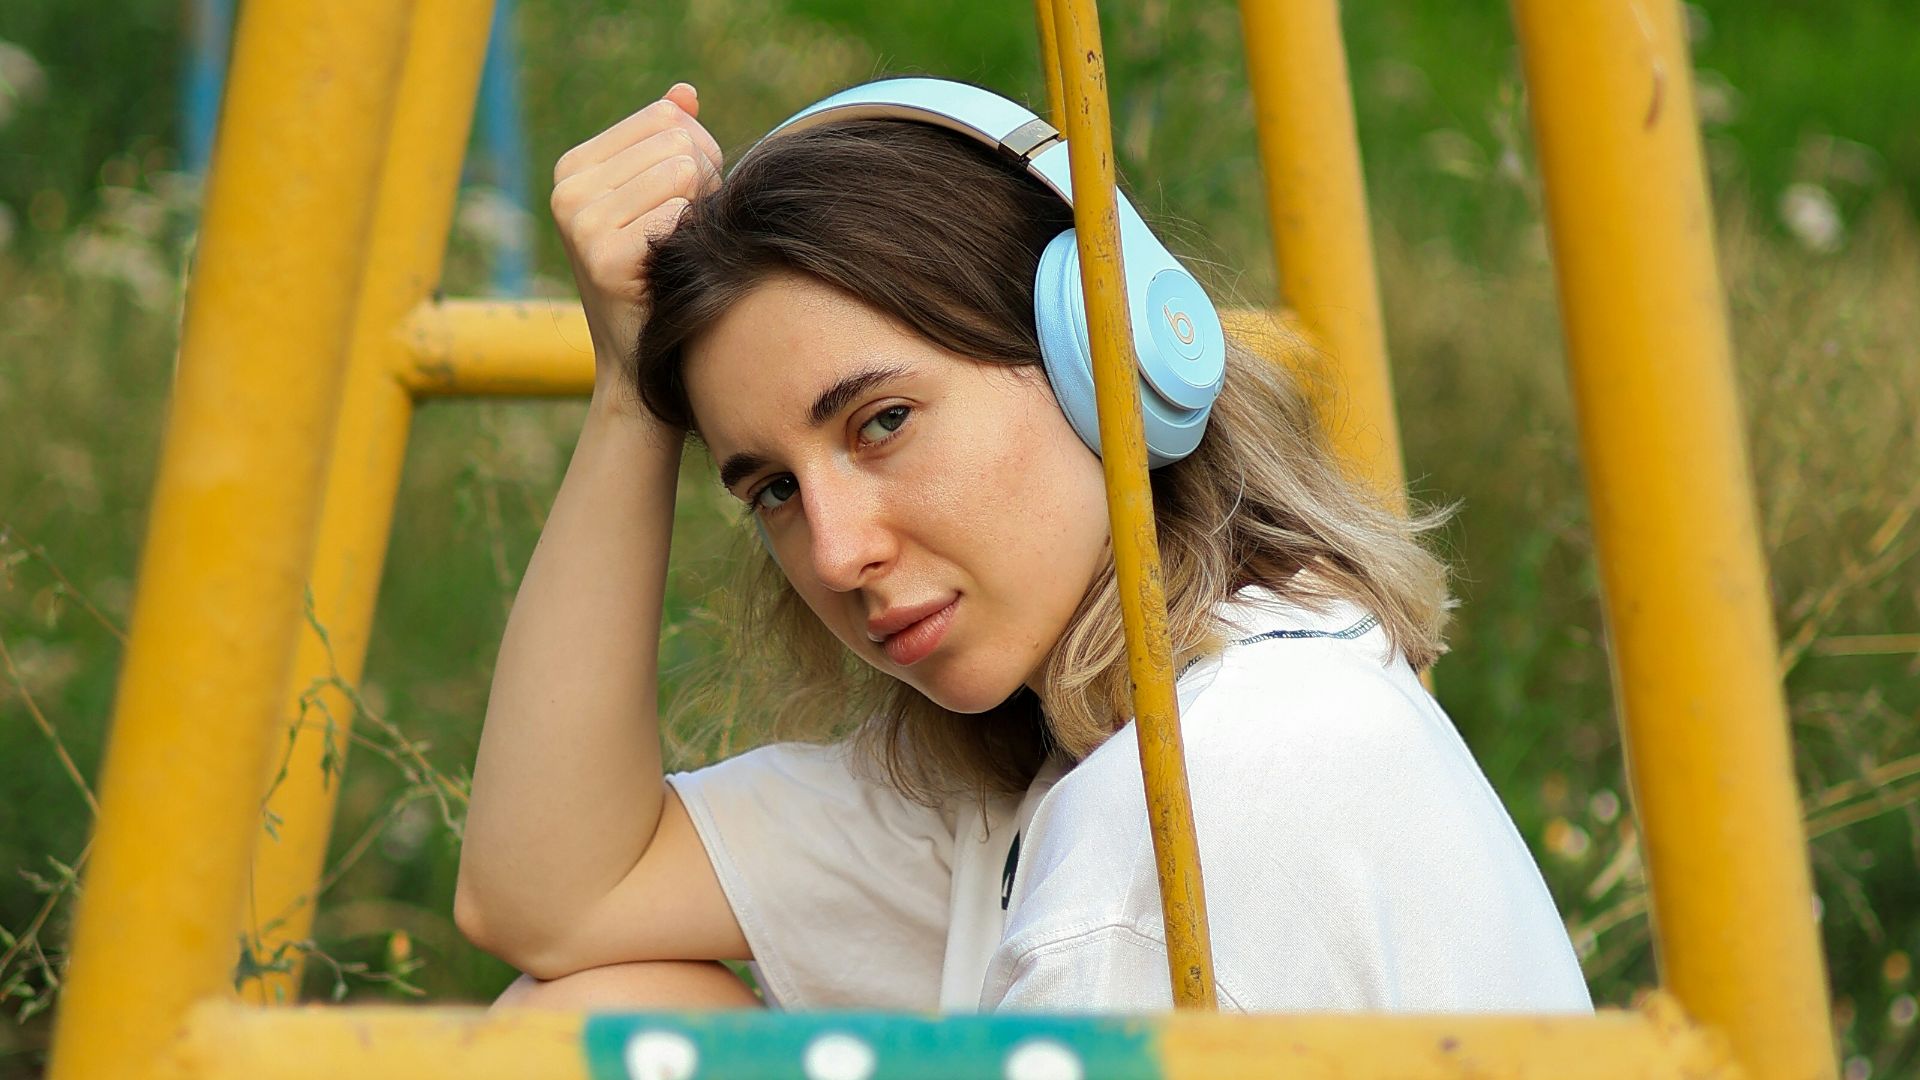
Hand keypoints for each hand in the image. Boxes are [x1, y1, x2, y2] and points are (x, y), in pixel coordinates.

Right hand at [550, 82, 722, 411]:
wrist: (643, 359)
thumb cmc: (659, 274)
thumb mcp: (658, 200)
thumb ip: (669, 142)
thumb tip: (685, 95)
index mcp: (574, 166)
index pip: (666, 118)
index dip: (697, 158)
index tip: (680, 206)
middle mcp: (567, 190)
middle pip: (678, 142)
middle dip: (703, 186)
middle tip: (683, 236)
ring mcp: (579, 223)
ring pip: (683, 173)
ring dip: (700, 214)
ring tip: (677, 251)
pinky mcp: (602, 257)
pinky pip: (679, 214)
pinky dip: (690, 241)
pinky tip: (670, 270)